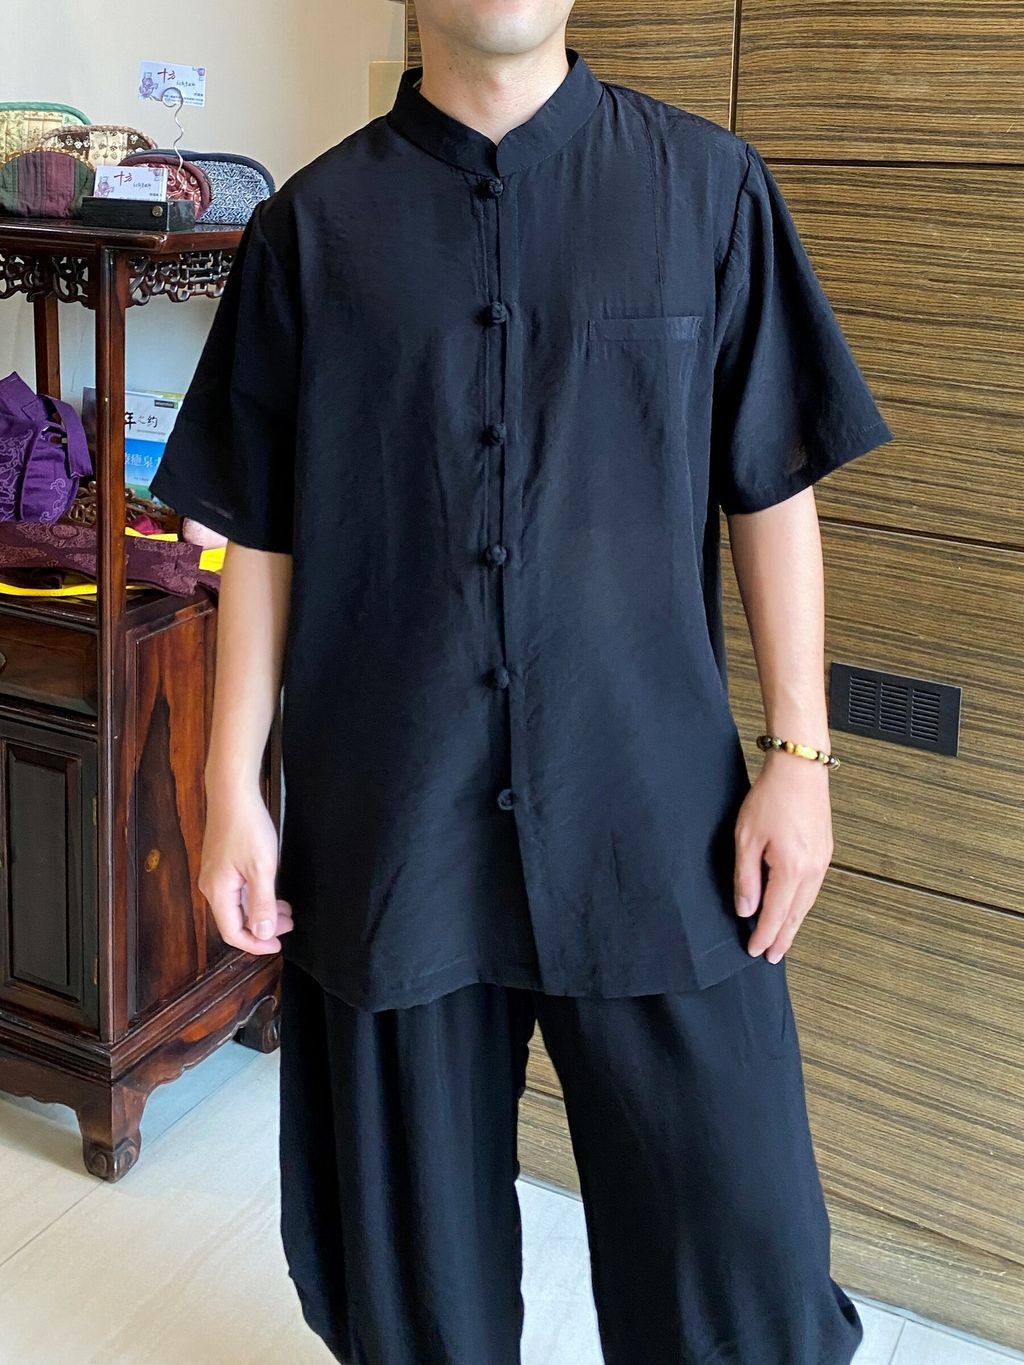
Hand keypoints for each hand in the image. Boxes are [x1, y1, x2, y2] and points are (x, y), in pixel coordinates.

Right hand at [198, 786, 293, 953]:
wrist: (233, 793)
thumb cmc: (246, 826)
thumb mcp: (261, 868)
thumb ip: (262, 903)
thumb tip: (261, 933)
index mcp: (218, 891)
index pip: (233, 932)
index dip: (255, 944)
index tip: (278, 945)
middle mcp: (212, 886)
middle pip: (235, 920)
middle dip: (262, 928)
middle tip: (289, 925)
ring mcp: (216, 874)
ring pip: (239, 905)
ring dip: (262, 912)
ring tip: (287, 911)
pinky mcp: (223, 863)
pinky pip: (239, 891)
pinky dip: (257, 897)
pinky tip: (274, 892)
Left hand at [733, 751, 833, 961]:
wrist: (800, 770)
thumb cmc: (771, 797)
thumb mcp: (746, 838)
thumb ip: (745, 877)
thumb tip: (745, 909)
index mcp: (791, 869)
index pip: (774, 913)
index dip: (763, 935)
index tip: (754, 951)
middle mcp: (812, 870)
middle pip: (795, 915)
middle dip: (782, 938)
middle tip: (771, 957)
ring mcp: (822, 862)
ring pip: (806, 904)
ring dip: (792, 924)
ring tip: (781, 940)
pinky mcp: (825, 852)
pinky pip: (812, 889)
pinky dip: (801, 905)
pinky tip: (793, 909)